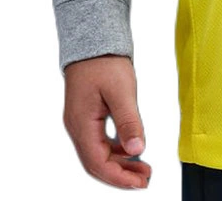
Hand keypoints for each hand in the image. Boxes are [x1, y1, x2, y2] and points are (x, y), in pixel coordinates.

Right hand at [63, 53, 151, 189]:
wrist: (93, 39)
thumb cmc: (103, 60)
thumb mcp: (121, 90)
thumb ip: (129, 121)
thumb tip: (137, 149)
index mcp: (81, 124)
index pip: (97, 163)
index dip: (119, 177)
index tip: (139, 182)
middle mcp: (77, 127)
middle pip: (96, 163)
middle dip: (120, 174)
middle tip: (143, 178)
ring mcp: (81, 121)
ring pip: (98, 153)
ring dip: (119, 163)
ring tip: (141, 167)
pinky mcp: (87, 115)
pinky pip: (99, 141)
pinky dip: (115, 149)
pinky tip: (131, 148)